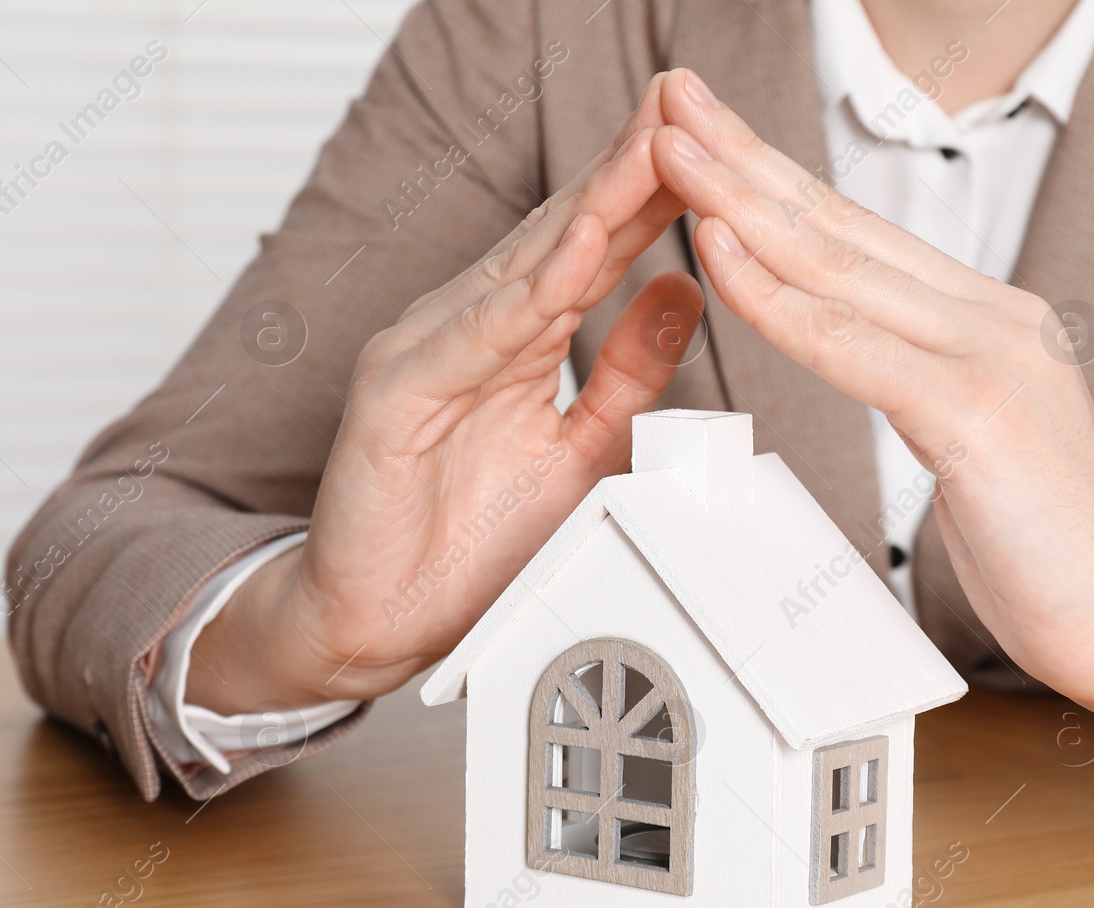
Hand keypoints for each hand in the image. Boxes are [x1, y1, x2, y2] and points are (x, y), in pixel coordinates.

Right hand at [190, 77, 703, 713]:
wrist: (378, 621)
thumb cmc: (467, 543)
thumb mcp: (579, 449)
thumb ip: (626, 372)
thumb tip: (682, 291)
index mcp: (514, 340)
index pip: (595, 250)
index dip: (655, 194)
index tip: (715, 143)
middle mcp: (466, 330)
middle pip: (561, 237)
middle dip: (628, 168)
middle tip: (686, 101)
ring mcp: (424, 354)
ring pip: (521, 272)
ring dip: (590, 208)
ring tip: (651, 149)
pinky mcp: (393, 396)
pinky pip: (470, 341)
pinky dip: (524, 298)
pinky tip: (574, 252)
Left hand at [649, 69, 1093, 768]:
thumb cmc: (1050, 548)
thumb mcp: (974, 439)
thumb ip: (923, 382)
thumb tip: (867, 356)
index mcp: (978, 321)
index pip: (853, 236)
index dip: (772, 181)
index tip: (705, 141)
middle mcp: (985, 317)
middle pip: (836, 223)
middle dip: (743, 158)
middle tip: (670, 98)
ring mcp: (987, 355)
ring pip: (837, 264)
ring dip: (742, 201)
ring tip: (672, 148)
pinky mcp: (978, 412)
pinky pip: (853, 344)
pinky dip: (779, 298)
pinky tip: (722, 252)